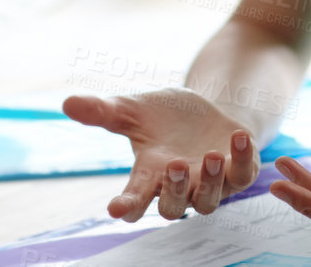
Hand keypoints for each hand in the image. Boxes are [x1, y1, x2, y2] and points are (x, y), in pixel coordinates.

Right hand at [63, 89, 259, 220]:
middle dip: (173, 190)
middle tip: (172, 165)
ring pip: (208, 202)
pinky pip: (243, 176)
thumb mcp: (132, 108)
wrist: (203, 111)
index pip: (134, 199)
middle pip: (172, 207)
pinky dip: (243, 160)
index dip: (126, 205)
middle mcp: (179, 186)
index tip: (114, 209)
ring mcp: (209, 183)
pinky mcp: (238, 172)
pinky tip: (238, 136)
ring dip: (209, 182)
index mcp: (149, 175)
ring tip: (210, 155)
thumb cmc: (162, 117)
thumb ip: (103, 111)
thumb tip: (67, 102)